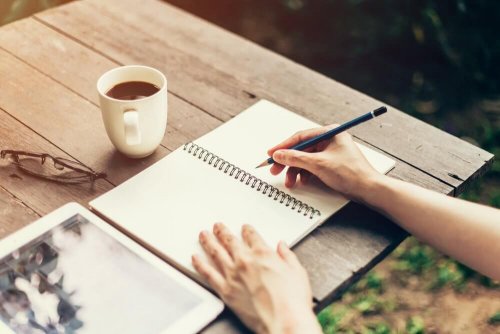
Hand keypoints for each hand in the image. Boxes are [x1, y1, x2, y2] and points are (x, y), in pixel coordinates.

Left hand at [192, 223, 321, 333]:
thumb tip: (282, 247)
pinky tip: (195, 258)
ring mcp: (233, 275)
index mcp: (263, 253)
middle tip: (217, 226)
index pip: (251, 236)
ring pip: (216, 252)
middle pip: (230, 241)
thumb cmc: (292, 300)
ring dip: (208, 242)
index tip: (244, 228)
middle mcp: (245, 261)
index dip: (247, 230)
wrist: (284, 320)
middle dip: (222, 232)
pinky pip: (208, 274)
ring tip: (203, 235)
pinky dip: (200, 264)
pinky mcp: (225, 291)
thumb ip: (288, 256)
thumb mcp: (297, 272)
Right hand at [268, 125, 382, 200]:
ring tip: (289, 182)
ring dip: (296, 170)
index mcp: (330, 133)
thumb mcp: (318, 164)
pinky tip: (301, 181)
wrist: (369, 189)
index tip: (271, 154)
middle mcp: (330, 140)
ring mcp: (331, 152)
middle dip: (288, 161)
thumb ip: (295, 158)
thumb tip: (279, 154)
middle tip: (275, 170)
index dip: (284, 146)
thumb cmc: (350, 173)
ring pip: (306, 159)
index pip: (300, 137)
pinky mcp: (332, 164)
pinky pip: (313, 166)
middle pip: (302, 149)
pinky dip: (305, 174)